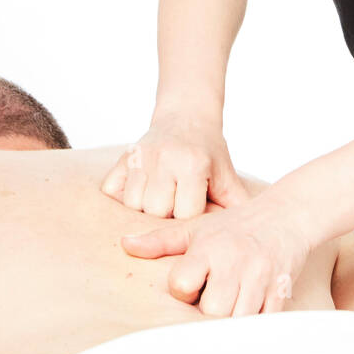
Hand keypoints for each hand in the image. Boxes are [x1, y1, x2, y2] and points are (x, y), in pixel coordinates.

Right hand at [100, 113, 249, 218]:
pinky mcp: (123, 156)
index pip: (185, 213)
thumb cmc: (208, 152)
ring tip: (159, 196)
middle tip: (175, 201)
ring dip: (143, 207)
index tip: (195, 205)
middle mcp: (165, 159)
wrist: (187, 116)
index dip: (189, 216)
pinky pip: (110, 189)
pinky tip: (139, 189)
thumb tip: (244, 237)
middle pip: (156, 211)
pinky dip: (120, 195)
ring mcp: (141, 156)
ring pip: (131, 204)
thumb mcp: (227, 175)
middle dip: (166, 214)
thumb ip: (236, 205)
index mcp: (193, 164)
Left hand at [121, 192, 312, 316]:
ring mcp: (260, 278)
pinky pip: (264, 323)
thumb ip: (160, 241)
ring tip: (230, 307)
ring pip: (238, 321)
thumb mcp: (196, 228)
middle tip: (212, 301)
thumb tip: (124, 244)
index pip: (182, 284)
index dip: (183, 290)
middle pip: (212, 310)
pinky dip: (255, 325)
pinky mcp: (281, 291)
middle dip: (208, 313)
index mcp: (209, 248)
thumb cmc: (235, 226)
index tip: (192, 284)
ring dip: (231, 322)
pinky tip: (250, 311)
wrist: (287, 215)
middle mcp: (234, 262)